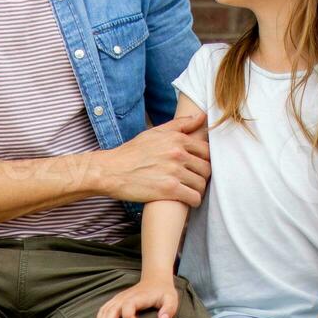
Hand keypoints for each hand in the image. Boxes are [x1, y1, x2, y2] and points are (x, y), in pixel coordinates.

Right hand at [96, 112, 210, 205]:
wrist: (111, 171)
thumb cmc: (132, 152)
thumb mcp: (154, 133)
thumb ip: (180, 124)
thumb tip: (201, 117)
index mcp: (176, 139)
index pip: (207, 151)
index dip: (205, 160)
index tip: (197, 167)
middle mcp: (177, 153)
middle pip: (206, 169)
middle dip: (202, 176)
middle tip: (193, 180)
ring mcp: (174, 172)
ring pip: (201, 184)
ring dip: (197, 190)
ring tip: (189, 190)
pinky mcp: (169, 190)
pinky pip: (194, 197)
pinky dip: (193, 201)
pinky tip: (186, 200)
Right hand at [96, 274, 178, 317]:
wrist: (155, 280)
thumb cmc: (163, 292)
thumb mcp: (171, 299)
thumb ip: (169, 309)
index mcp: (138, 297)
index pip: (128, 305)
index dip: (128, 316)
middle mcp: (125, 297)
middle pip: (112, 309)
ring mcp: (119, 298)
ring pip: (105, 310)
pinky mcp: (116, 301)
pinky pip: (103, 310)